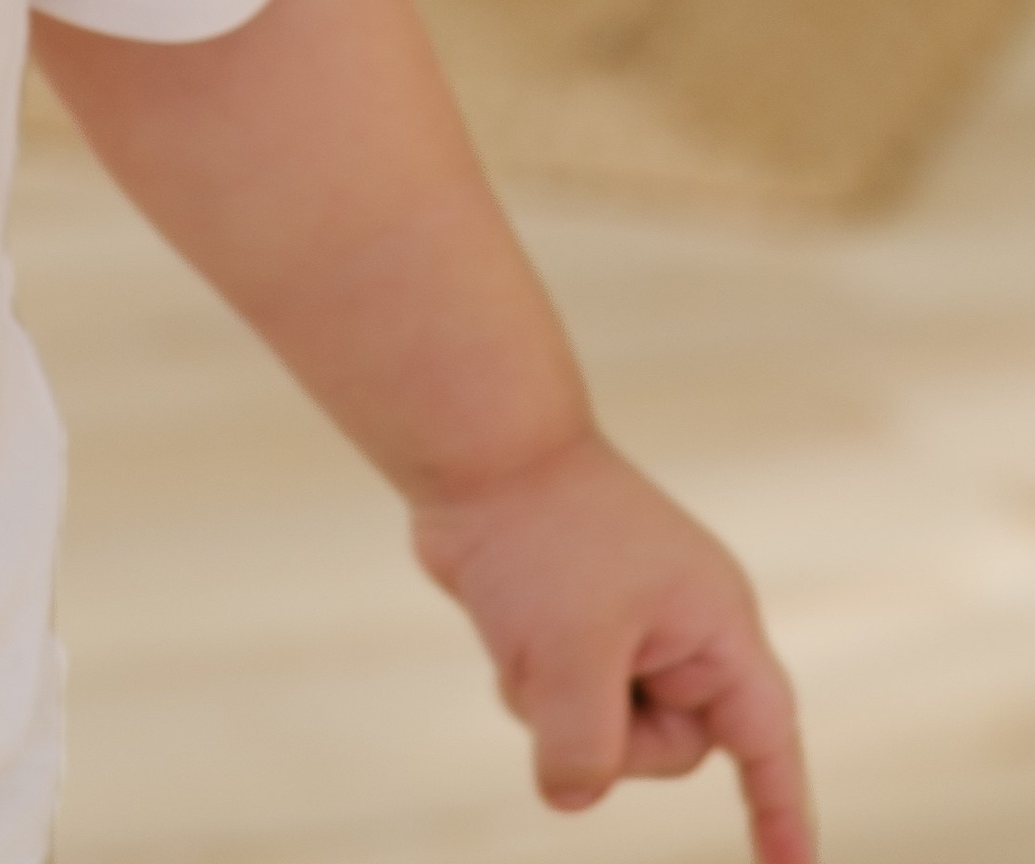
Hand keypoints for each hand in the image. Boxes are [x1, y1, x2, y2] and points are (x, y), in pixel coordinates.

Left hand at [414, 431, 812, 863]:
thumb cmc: (542, 536)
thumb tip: (571, 795)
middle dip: (610, 737)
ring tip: (526, 628)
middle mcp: (681, 631)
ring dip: (552, 704)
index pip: (767, 741)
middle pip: (670, 750)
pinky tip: (503, 622)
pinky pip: (558, 702)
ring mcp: (626, 628)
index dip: (783, 814)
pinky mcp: (573, 628)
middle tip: (561, 672)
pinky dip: (526, 682)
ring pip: (603, 731)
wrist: (479, 448)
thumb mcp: (567, 657)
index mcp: (713, 626)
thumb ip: (586, 748)